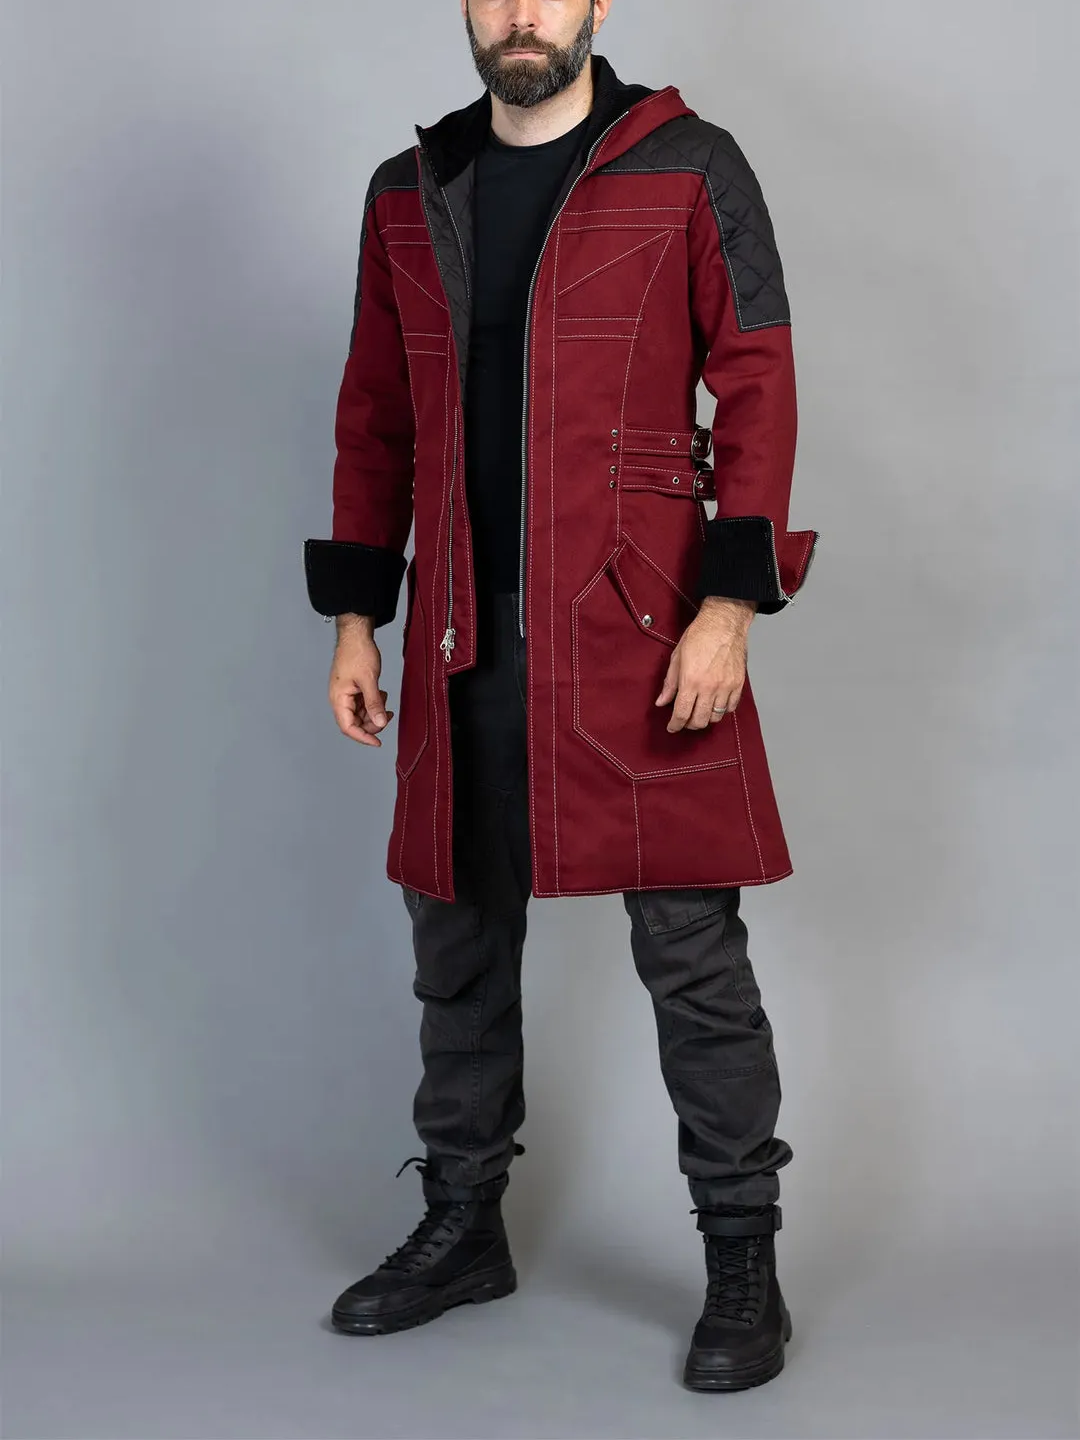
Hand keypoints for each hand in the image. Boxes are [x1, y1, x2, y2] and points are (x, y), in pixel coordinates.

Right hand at [328, 620, 393, 746]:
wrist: (356, 634)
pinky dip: (373, 703)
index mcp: (338, 699)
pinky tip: (382, 694)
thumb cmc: (357, 653)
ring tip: (385, 700)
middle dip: (372, 723)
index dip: (363, 737)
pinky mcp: (352, 689)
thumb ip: (374, 703)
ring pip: (360, 714)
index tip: (378, 742)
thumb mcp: (369, 680)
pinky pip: (362, 704)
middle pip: (355, 723)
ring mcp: (346, 694)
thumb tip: (380, 723)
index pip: (348, 727)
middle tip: (387, 715)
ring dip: (374, 712)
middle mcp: (340, 699)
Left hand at [654, 596, 754, 732]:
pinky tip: (714, 704)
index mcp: (691, 681)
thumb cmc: (699, 635)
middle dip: (689, 725)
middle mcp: (709, 687)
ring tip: (699, 711)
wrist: (724, 622)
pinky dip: (721, 711)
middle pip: (699, 721)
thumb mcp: (677, 657)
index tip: (672, 727)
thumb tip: (661, 701)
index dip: (675, 725)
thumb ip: (670, 683)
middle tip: (684, 720)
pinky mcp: (738, 684)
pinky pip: (730, 708)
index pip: (681, 714)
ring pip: (715, 717)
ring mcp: (726, 687)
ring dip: (705, 718)